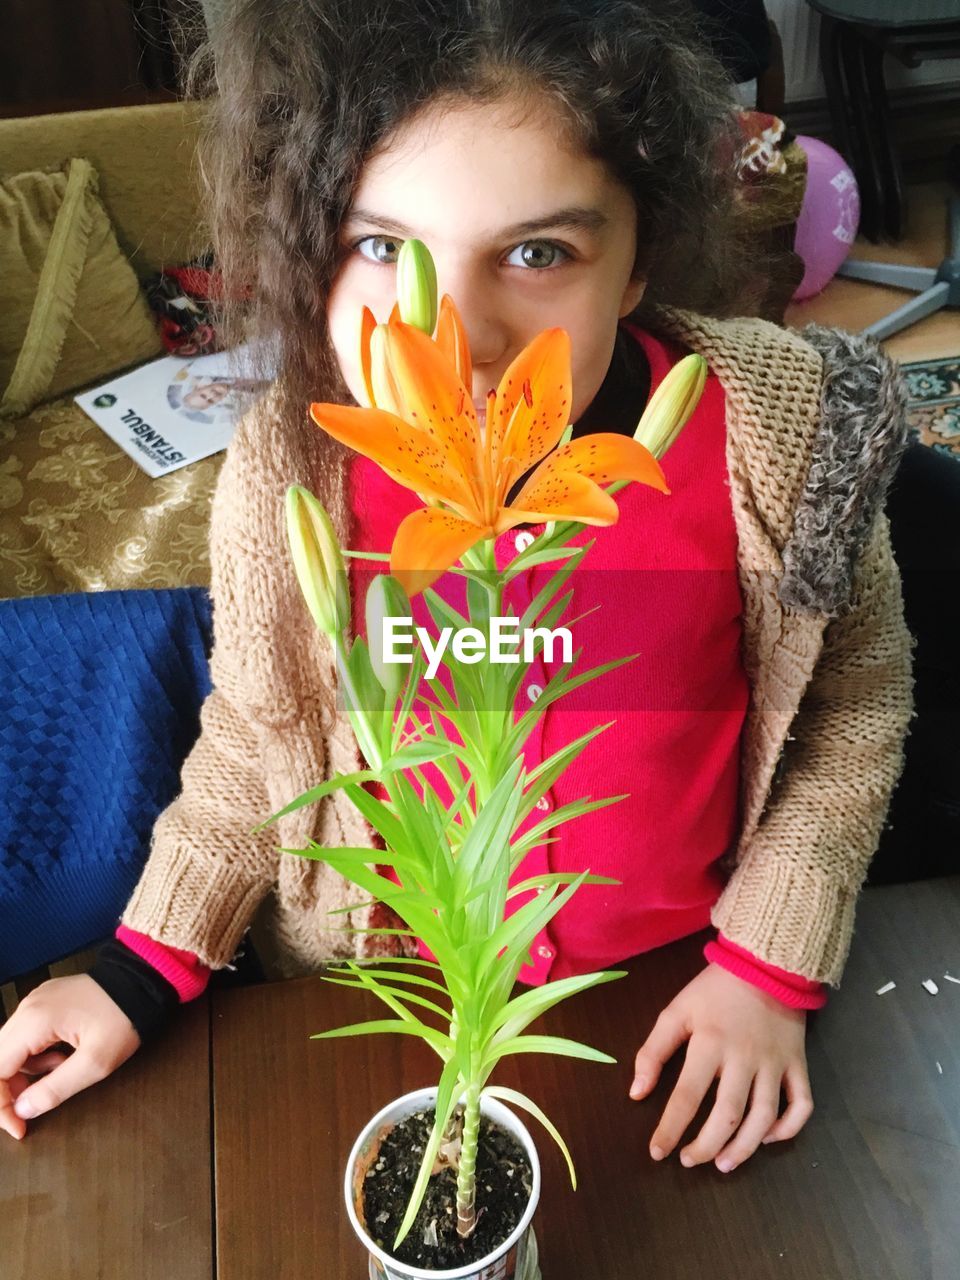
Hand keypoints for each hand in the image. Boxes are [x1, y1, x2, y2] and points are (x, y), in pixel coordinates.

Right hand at [0, 974, 140, 1139]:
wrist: (143, 981)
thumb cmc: (124, 1017)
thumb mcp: (95, 1063)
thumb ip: (55, 1090)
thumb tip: (23, 1110)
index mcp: (34, 1021)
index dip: (1, 1105)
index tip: (19, 1126)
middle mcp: (27, 1008)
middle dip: (12, 1088)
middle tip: (38, 1101)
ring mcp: (35, 1002)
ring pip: (11, 1048)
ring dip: (30, 1070)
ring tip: (63, 1066)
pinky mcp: (45, 1001)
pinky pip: (26, 1035)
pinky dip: (38, 1053)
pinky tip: (63, 1053)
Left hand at [630, 962, 812, 1172]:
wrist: (764, 964)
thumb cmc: (714, 990)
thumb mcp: (676, 1011)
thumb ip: (653, 1051)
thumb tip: (636, 1093)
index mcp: (709, 1043)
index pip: (687, 1097)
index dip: (670, 1129)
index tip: (657, 1152)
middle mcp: (744, 1058)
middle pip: (726, 1115)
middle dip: (705, 1146)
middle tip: (689, 1161)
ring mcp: (774, 1063)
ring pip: (763, 1118)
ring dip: (743, 1148)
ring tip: (723, 1163)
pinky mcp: (797, 1064)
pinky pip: (801, 1105)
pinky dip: (787, 1129)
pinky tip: (767, 1138)